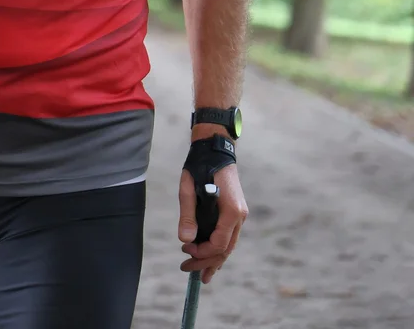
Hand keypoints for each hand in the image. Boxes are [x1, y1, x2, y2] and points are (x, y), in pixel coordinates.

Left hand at [178, 163, 247, 283]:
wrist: (215, 148)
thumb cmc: (201, 165)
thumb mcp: (188, 187)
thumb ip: (187, 213)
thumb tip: (185, 240)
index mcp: (231, 210)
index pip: (219, 243)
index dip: (202, 252)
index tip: (185, 251)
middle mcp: (239, 215)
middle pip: (225, 249)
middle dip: (206, 262)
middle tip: (186, 268)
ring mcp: (240, 214)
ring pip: (228, 245)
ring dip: (213, 260)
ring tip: (199, 275)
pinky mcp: (236, 212)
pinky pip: (229, 237)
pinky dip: (219, 250)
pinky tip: (210, 260)